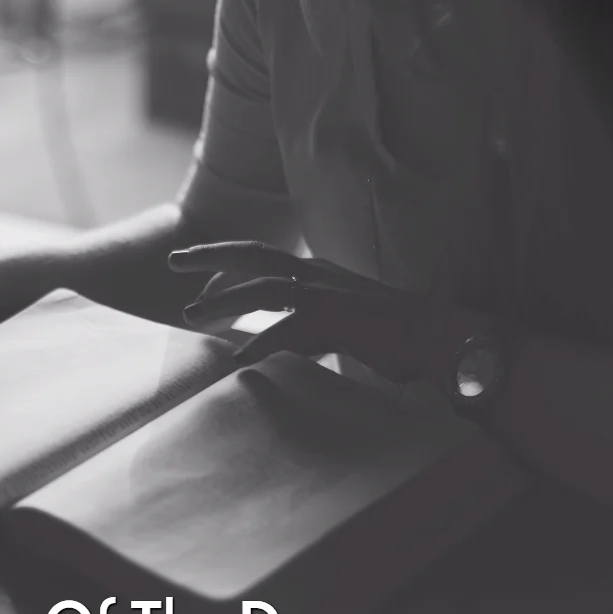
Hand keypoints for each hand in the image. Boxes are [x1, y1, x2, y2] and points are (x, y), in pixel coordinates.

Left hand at [169, 241, 475, 382]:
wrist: (440, 338)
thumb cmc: (390, 336)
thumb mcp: (336, 323)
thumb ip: (303, 326)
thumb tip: (272, 342)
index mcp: (315, 272)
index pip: (259, 258)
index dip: (224, 267)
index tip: (196, 284)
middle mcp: (317, 274)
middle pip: (253, 255)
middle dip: (209, 257)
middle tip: (172, 262)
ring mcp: (328, 294)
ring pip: (264, 288)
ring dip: (224, 300)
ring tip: (191, 316)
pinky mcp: (339, 319)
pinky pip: (291, 329)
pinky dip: (263, 341)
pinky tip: (240, 358)